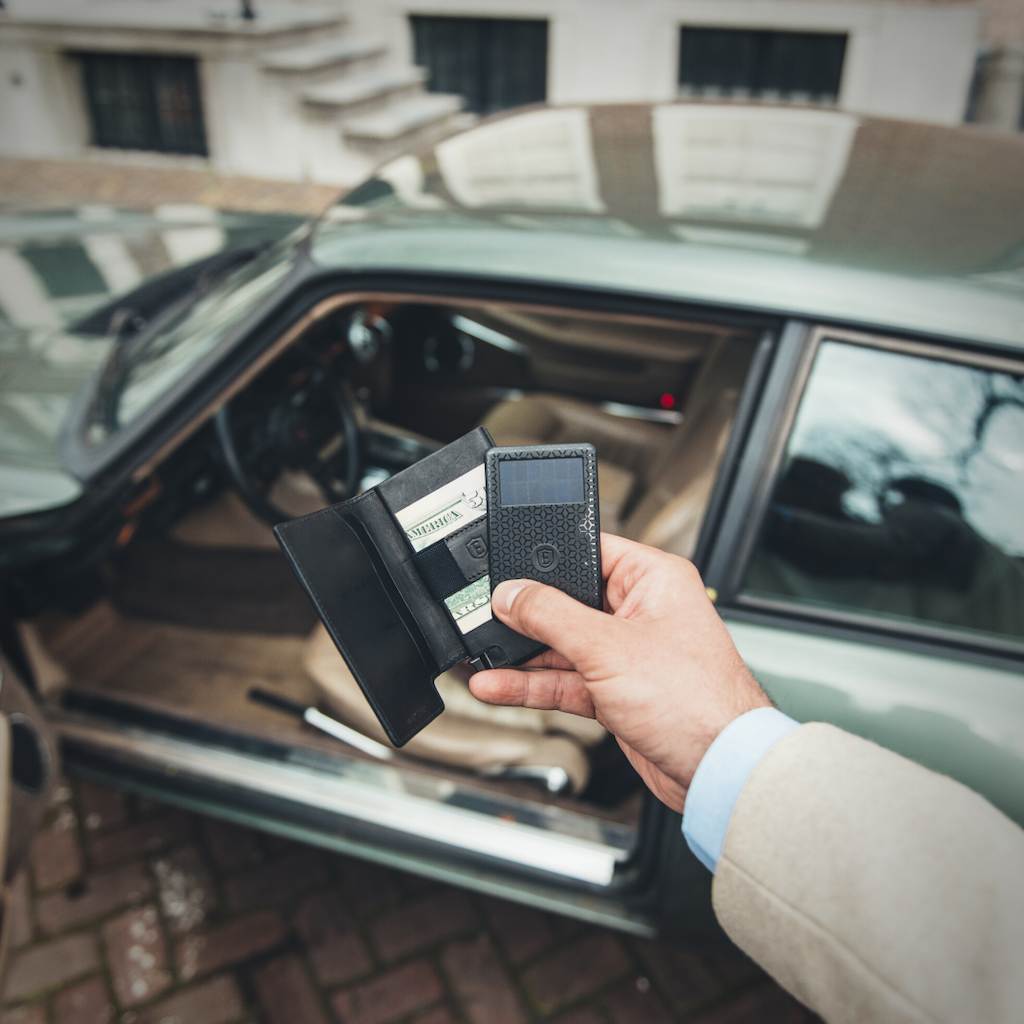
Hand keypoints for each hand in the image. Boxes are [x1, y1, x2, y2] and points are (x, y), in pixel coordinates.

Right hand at [469, 534, 769, 813]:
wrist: (717, 770)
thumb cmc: (697, 701)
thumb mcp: (608, 647)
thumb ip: (552, 616)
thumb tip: (513, 594)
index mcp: (652, 579)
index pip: (588, 552)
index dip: (547, 560)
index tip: (508, 573)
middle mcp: (640, 611)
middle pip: (568, 602)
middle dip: (527, 615)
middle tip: (486, 618)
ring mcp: (627, 654)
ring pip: (562, 646)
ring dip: (522, 656)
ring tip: (481, 657)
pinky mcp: (616, 692)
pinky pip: (565, 680)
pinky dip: (533, 685)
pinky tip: (499, 685)